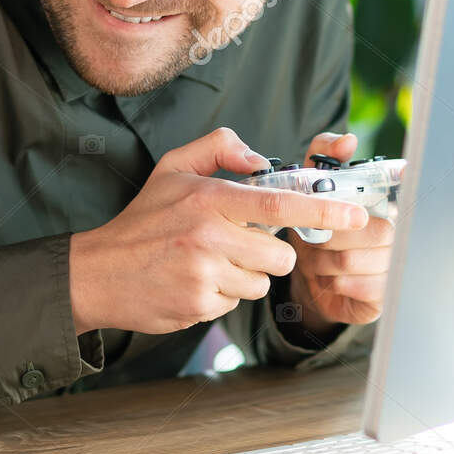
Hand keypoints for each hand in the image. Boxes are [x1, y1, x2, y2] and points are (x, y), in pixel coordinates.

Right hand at [69, 127, 367, 334]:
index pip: (277, 204)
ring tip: (210, 263)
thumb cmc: (142, 220)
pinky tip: (195, 282)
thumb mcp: (173, 168)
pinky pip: (235, 303)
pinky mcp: (198, 306)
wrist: (99, 272)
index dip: (321, 209)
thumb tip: (260, 159)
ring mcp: (204, 274)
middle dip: (270, 254)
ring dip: (245, 276)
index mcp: (209, 199)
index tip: (354, 213)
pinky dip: (222, 295)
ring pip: (261, 283)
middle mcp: (209, 236)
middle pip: (278, 255)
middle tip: (239, 244)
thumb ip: (218, 148)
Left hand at [284, 132, 394, 337]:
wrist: (314, 281)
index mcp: (387, 205)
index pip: (405, 195)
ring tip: (317, 261)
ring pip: (356, 261)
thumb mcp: (312, 186)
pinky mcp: (389, 295)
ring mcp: (399, 266)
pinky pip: (363, 288)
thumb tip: (349, 141)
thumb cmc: (317, 229)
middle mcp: (401, 234)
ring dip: (325, 262)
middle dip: (330, 238)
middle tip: (313, 241)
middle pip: (372, 233)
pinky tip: (330, 280)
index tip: (363, 206)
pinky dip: (337, 284)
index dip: (392, 197)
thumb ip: (324, 154)